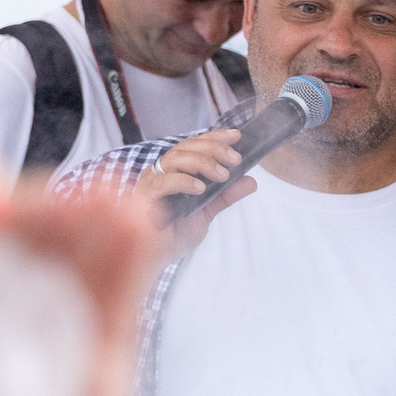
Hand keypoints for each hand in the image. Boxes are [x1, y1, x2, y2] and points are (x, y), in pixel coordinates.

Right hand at [142, 128, 254, 253]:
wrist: (156, 259)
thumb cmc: (175, 233)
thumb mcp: (206, 212)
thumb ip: (225, 196)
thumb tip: (251, 181)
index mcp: (175, 171)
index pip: (194, 146)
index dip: (214, 137)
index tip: (237, 136)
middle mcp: (161, 172)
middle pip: (186, 148)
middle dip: (213, 149)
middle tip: (235, 159)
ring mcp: (151, 182)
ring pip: (175, 159)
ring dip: (202, 162)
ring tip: (222, 175)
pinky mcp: (144, 197)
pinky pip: (162, 182)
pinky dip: (183, 181)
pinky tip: (200, 188)